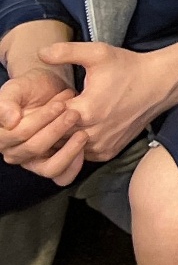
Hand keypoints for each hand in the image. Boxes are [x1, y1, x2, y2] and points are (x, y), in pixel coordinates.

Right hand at [0, 66, 81, 183]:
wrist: (49, 89)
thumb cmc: (31, 88)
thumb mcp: (16, 88)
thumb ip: (7, 101)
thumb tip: (10, 121)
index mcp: (1, 135)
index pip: (19, 134)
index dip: (41, 120)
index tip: (60, 104)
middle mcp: (13, 152)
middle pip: (35, 148)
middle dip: (57, 130)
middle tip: (75, 114)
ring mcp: (32, 161)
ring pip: (49, 168)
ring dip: (68, 152)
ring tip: (82, 133)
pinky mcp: (51, 165)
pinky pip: (62, 176)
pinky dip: (74, 166)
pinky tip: (84, 148)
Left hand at [41, 41, 177, 160]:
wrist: (160, 84)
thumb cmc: (129, 68)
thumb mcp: (98, 53)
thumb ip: (66, 52)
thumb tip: (40, 53)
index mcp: (86, 111)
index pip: (47, 119)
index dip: (45, 108)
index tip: (54, 97)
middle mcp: (93, 133)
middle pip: (54, 136)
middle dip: (52, 123)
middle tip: (56, 109)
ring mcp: (102, 145)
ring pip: (67, 147)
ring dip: (63, 136)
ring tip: (68, 118)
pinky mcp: (109, 152)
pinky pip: (82, 154)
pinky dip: (77, 144)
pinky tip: (81, 127)